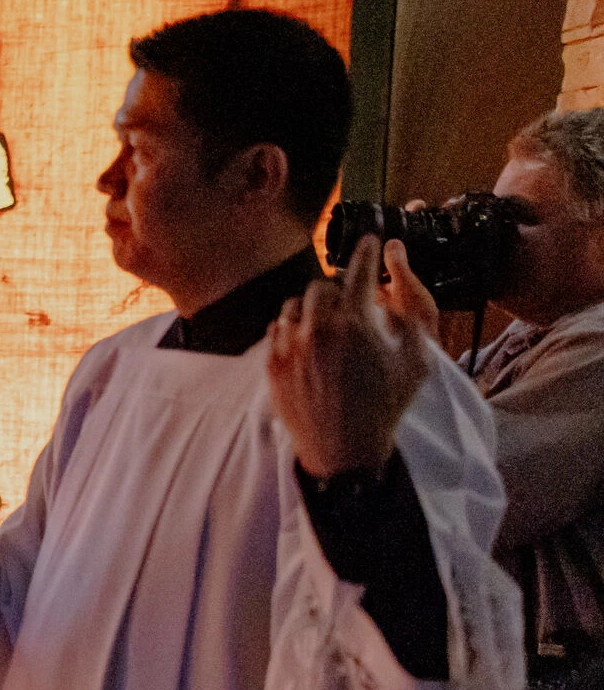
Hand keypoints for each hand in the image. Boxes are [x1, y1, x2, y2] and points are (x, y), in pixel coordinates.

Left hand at [268, 233, 429, 479]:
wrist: (344, 448)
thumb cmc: (385, 407)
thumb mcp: (415, 364)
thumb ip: (409, 324)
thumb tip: (392, 300)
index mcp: (356, 325)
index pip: (359, 273)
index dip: (367, 252)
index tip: (369, 241)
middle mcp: (319, 329)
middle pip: (322, 288)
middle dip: (338, 292)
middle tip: (349, 307)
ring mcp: (291, 347)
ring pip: (295, 307)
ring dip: (311, 310)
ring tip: (326, 327)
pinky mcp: (272, 364)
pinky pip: (277, 330)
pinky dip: (292, 329)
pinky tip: (306, 342)